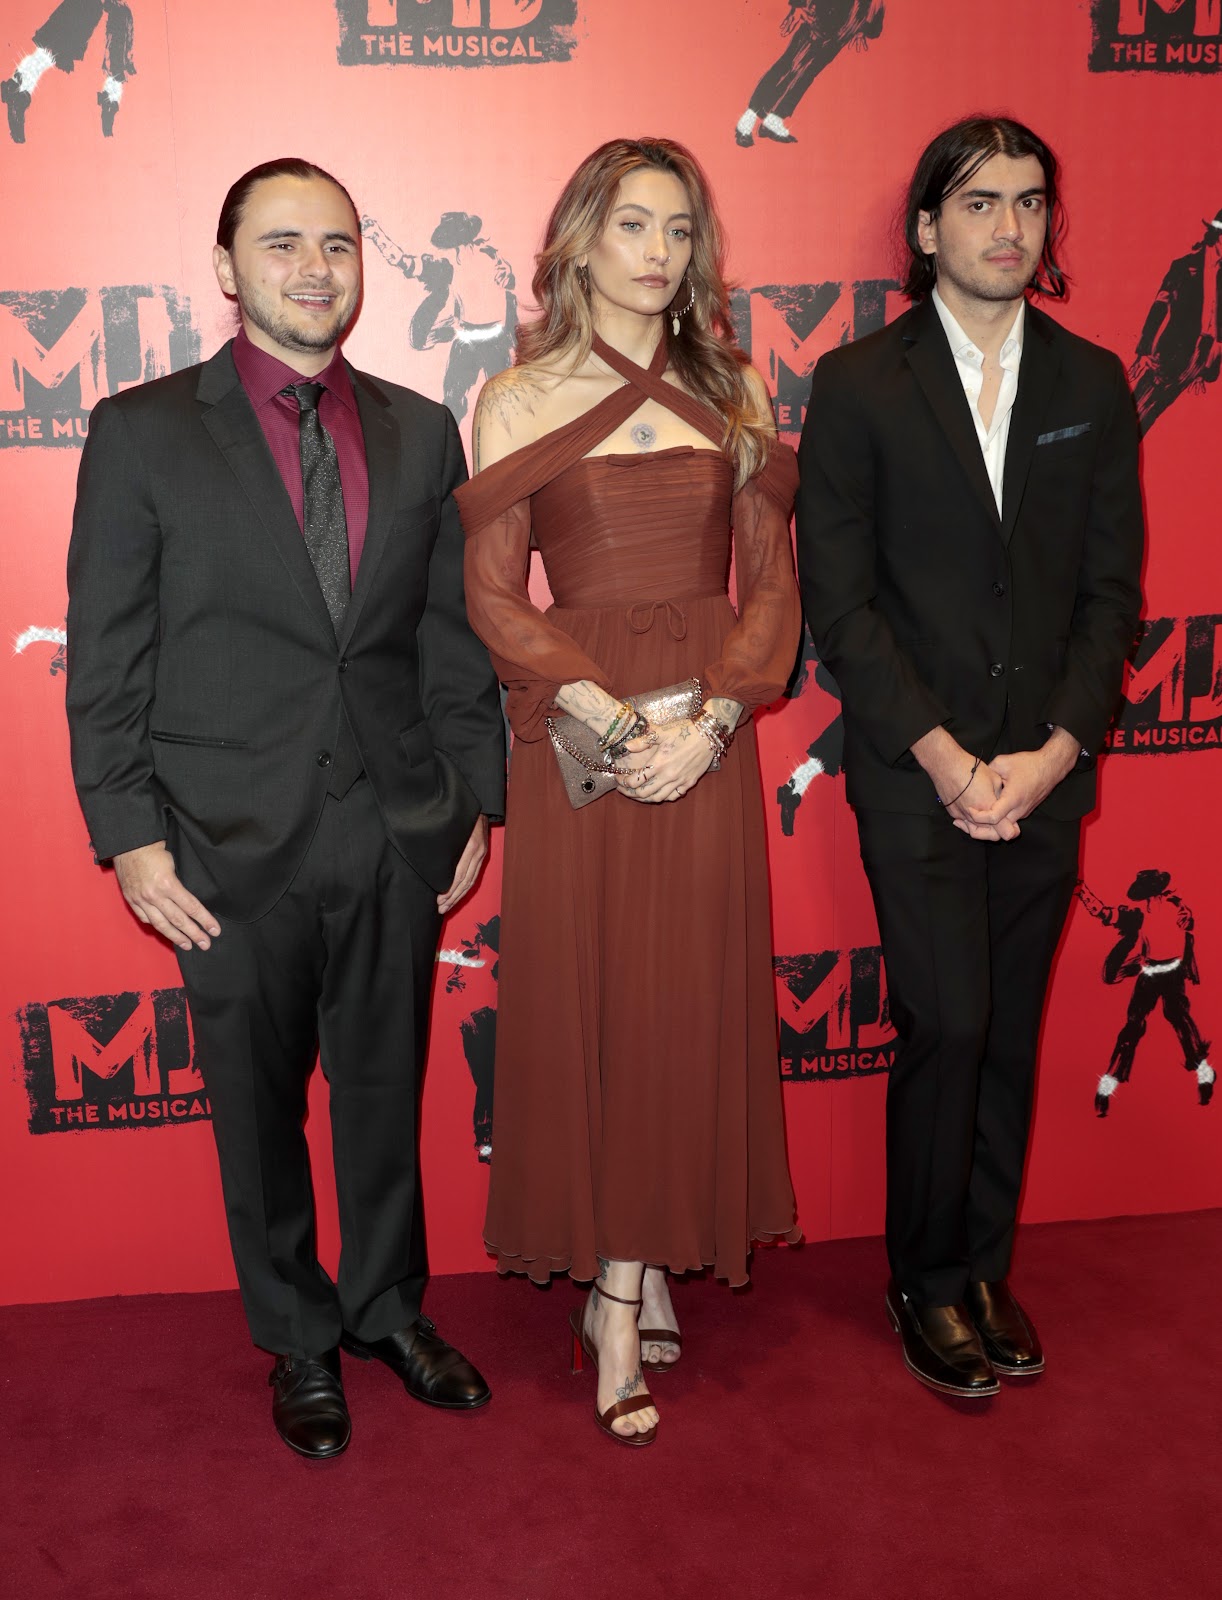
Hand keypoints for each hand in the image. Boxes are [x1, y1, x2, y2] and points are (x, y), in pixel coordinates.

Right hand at [113, 841, 220, 951]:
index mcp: (168, 884)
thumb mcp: (174, 863)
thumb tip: (192, 903)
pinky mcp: (131, 900)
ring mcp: (141, 899)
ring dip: (176, 937)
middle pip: (178, 920)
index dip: (205, 920)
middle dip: (194, 934)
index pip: (191, 907)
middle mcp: (154, 895)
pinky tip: (166, 932)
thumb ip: (181, 884)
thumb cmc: (154, 850)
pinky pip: (145, 918)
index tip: (215, 930)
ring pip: (161, 924)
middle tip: (206, 944)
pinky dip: (157, 926)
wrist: (128, 844)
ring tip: (188, 945)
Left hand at [438, 815, 489, 914]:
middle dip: (453, 897)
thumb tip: (434, 865)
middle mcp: (478, 852)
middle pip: (465, 882)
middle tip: (441, 908)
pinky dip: (465, 887)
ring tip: (447, 905)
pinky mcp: (482, 854)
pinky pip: (474, 875)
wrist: (479, 804)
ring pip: (471, 881)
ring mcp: (482, 854)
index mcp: (470, 846)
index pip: (460, 876)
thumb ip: (445, 845)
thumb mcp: (452, 827)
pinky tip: (458, 894)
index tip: (439, 899)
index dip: (449, 890)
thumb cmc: (461, 814)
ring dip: (459, 895)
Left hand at [615, 720, 713, 802]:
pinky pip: (674, 796)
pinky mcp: (690, 782)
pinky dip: (664, 797)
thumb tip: (626, 746)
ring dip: (645, 798)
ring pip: (658, 798)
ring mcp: (680, 781)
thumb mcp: (662, 732)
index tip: (618, 779)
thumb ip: (643, 741)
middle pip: (644, 793)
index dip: (623, 782)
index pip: (636, 780)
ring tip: (638, 793)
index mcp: (659, 763)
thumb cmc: (685, 730)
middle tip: (624, 788)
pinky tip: (659, 792)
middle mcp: (668, 775)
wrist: (709, 734)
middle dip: (630, 793)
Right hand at [911, 727, 1015, 841]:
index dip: (1011, 830)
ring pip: (977, 832)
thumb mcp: (994, 779)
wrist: (946, 766)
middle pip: (991, 835)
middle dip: (998, 832)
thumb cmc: (970, 769)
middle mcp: (975, 816)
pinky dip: (972, 823)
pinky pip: (965, 824)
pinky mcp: (953, 813)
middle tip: (1003, 825)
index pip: (1005, 831)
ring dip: (985, 829)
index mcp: (988, 807)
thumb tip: (1001, 804)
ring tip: (989, 821)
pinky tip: (974, 814)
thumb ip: (999, 797)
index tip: (1014, 827)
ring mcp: (962, 816)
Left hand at [967, 730, 1079, 833]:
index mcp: (1013, 798)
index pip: (993, 818)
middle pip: (998, 829)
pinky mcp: (1025, 811)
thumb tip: (974, 778)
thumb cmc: (1029, 763)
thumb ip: (987, 772)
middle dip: (981, 826)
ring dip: (989, 823)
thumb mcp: (1003, 762)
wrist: (1051, 767)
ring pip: (1003, 826)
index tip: (968, 809)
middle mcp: (1019, 809)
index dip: (978, 817)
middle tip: (965, 818)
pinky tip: (988, 809)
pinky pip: (1009, 820)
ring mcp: (1023, 812)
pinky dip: (998, 819)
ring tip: (974, 814)